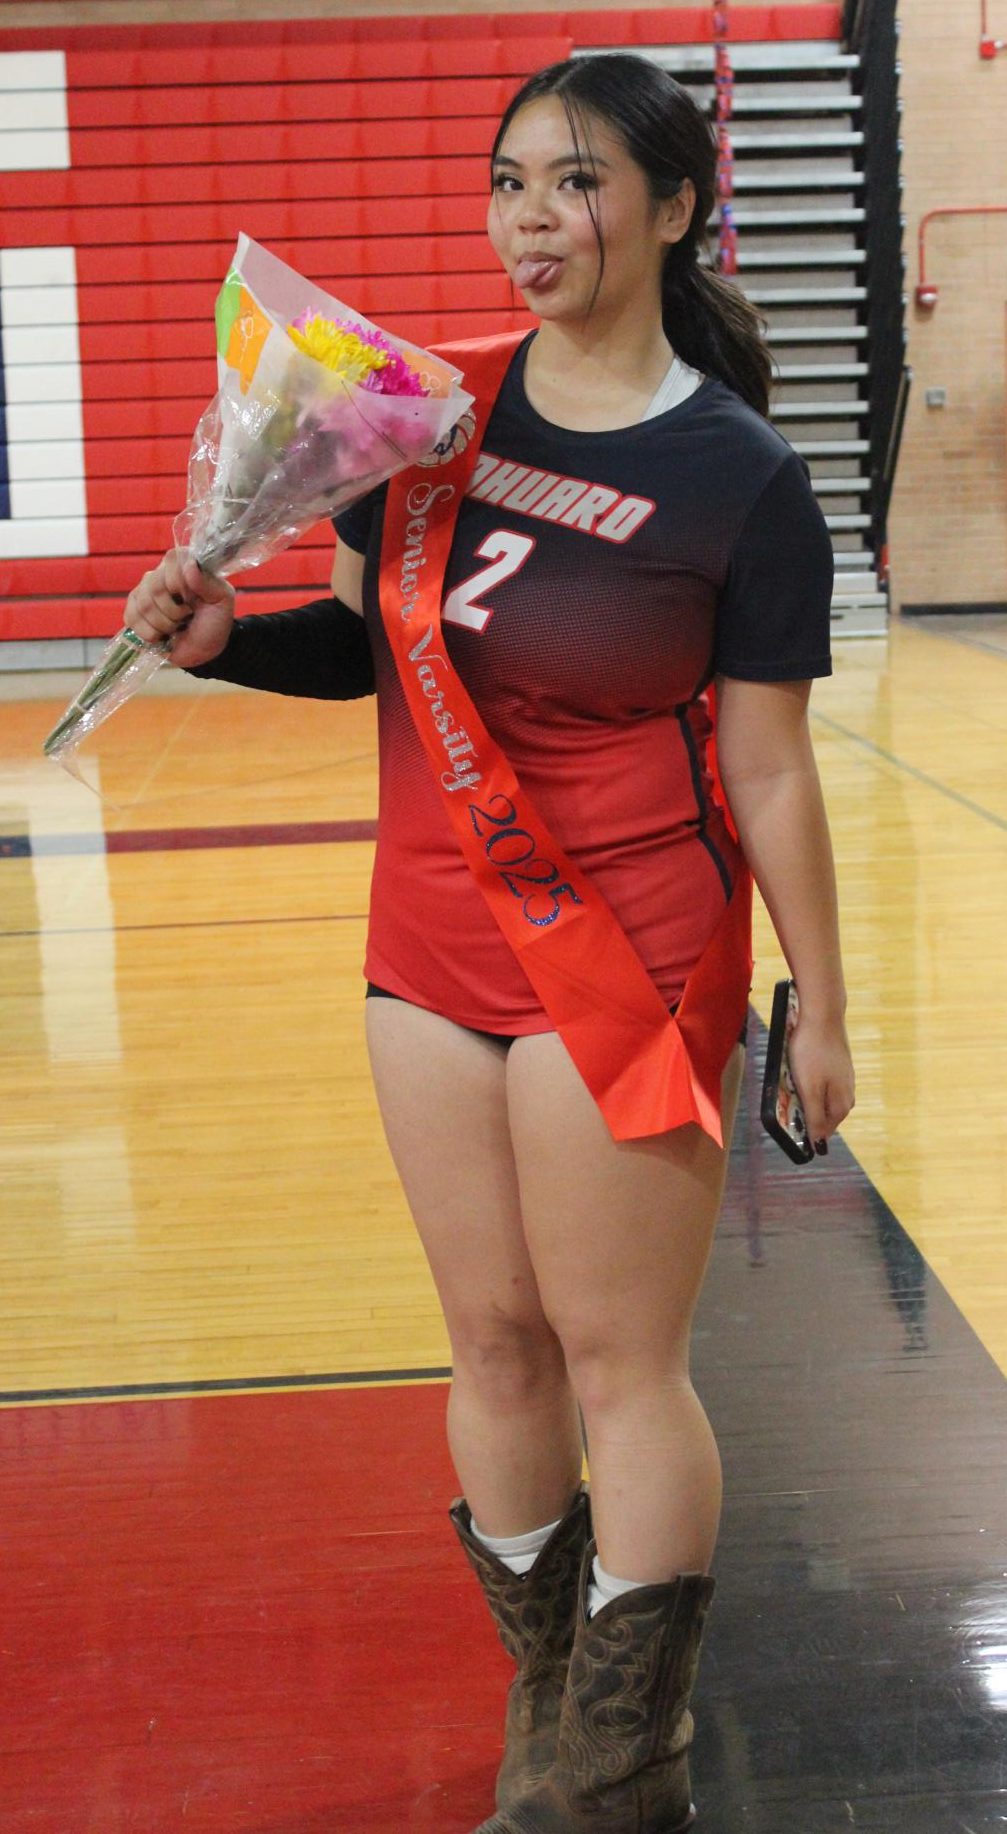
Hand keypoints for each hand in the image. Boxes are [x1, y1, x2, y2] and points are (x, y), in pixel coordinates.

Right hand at [124, 549, 234, 670]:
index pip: (171, 561)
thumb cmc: (214, 623)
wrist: (203, 651)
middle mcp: (159, 574)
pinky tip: (162, 634)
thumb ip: (209, 582)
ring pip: (144, 606)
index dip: (179, 585)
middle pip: (154, 587)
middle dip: (173, 611)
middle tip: (186, 617)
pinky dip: (150, 634)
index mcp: (182, 565)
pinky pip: (132, 619)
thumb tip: (190, 564)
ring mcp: (142, 592)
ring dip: (164, 625)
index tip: (192, 601)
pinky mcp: (132, 611)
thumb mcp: (221, 601)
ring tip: (176, 626)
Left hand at [787, 1011, 854, 1155]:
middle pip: (822, 1114)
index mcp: (842, 1105)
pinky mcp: (838, 1065)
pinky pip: (821, 1082)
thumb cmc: (812, 1052)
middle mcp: (847, 1094)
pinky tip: (799, 1070)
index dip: (806, 1132)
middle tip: (787, 1102)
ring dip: (805, 1096)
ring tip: (791, 1084)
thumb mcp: (809, 1089)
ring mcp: (844, 1078)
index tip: (789, 1126)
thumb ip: (815, 1117)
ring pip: (820, 1097)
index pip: (823, 1131)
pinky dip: (808, 1081)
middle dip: (804, 1113)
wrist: (822, 1015)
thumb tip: (820, 1144)